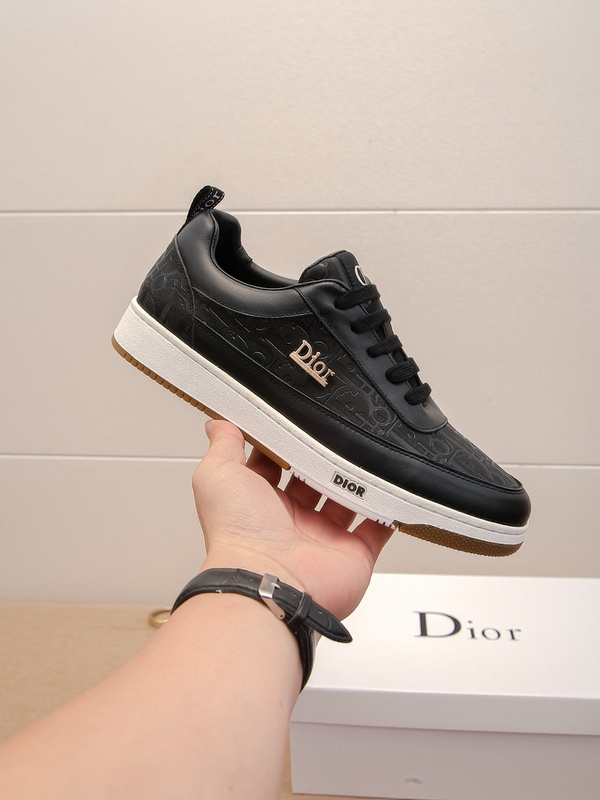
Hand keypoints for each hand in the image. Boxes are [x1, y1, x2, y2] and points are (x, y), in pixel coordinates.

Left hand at [192, 419, 392, 619]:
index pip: (279, 465)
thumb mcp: (218, 476)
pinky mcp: (354, 553)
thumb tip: (219, 424)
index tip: (299, 419)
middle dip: (326, 458)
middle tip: (338, 432)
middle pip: (317, 480)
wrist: (267, 582)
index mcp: (261, 502)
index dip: (288, 443)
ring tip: (366, 451)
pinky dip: (388, 510)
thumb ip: (223, 446)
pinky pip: (378, 528)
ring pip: (349, 500)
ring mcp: (325, 538)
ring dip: (357, 479)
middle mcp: (293, 521)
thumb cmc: (237, 534)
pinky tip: (392, 486)